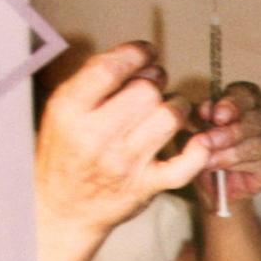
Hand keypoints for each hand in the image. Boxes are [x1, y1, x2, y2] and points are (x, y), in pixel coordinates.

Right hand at [35, 43, 212, 241]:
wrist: (62, 209)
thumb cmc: (65, 154)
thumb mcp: (62, 113)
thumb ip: (93, 84)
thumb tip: (135, 58)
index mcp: (69, 111)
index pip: (108, 70)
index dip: (135, 54)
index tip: (147, 52)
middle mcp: (95, 136)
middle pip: (145, 91)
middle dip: (157, 81)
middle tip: (156, 84)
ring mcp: (123, 163)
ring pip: (168, 118)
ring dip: (178, 107)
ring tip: (171, 108)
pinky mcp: (146, 186)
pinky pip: (185, 164)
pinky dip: (198, 150)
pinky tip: (196, 140)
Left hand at [192, 83, 260, 204]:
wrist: (212, 176)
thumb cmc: (205, 142)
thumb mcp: (194, 124)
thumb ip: (198, 115)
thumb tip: (205, 110)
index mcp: (248, 96)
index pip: (245, 95)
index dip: (231, 105)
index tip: (216, 117)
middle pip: (256, 120)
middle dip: (231, 133)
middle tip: (209, 142)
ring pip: (259, 144)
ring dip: (231, 153)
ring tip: (208, 160)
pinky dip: (240, 166)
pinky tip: (223, 169)